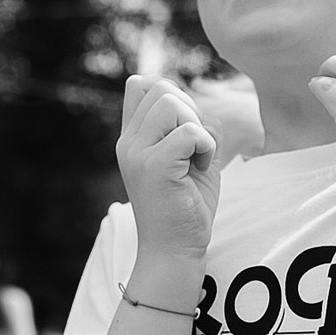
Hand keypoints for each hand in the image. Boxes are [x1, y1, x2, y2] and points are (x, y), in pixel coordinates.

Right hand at [115, 75, 218, 261]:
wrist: (175, 249)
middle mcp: (128, 142)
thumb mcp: (183, 155)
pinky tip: (202, 167)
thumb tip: (183, 93)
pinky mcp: (155, 167)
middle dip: (191, 111)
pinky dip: (206, 146)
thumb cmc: (186, 204)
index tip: (186, 131)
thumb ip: (182, 123)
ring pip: (172, 102)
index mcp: (132, 138)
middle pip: (162, 88)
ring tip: (197, 157)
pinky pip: (190, 131)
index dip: (175, 97)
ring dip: (198, 126)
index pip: (143, 85)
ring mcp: (137, 153)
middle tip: (196, 146)